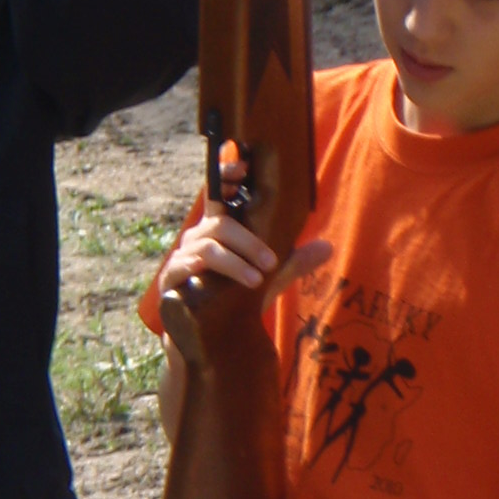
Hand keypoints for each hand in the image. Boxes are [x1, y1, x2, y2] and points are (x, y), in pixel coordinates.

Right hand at [161, 148, 327, 296]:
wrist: (206, 332)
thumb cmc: (234, 297)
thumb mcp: (268, 279)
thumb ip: (292, 263)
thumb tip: (327, 247)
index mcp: (219, 229)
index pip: (220, 194)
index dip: (225, 175)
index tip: (243, 166)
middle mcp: (198, 237)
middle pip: (220, 223)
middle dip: (247, 240)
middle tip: (271, 261)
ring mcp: (183, 256)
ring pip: (207, 247)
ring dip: (234, 261)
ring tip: (256, 279)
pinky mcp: (172, 277)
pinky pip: (185, 267)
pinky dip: (203, 272)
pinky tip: (219, 281)